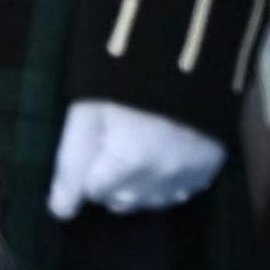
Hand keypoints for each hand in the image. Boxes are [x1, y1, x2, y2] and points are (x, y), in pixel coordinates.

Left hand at [47, 98, 223, 217]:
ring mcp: (190, 174)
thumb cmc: (121, 81)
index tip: (92, 143)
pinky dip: (164, 183)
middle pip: (120, 201)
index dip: (85, 168)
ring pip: (149, 202)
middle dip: (108, 181)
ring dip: (135, 185)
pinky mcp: (209, 169)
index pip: (91, 192)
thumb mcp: (85, 114)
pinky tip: (160, 156)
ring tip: (135, 148)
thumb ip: (71, 164)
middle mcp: (163, 176)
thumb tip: (60, 211)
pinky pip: (178, 194)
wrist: (183, 58)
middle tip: (111, 144)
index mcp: (129, 160)